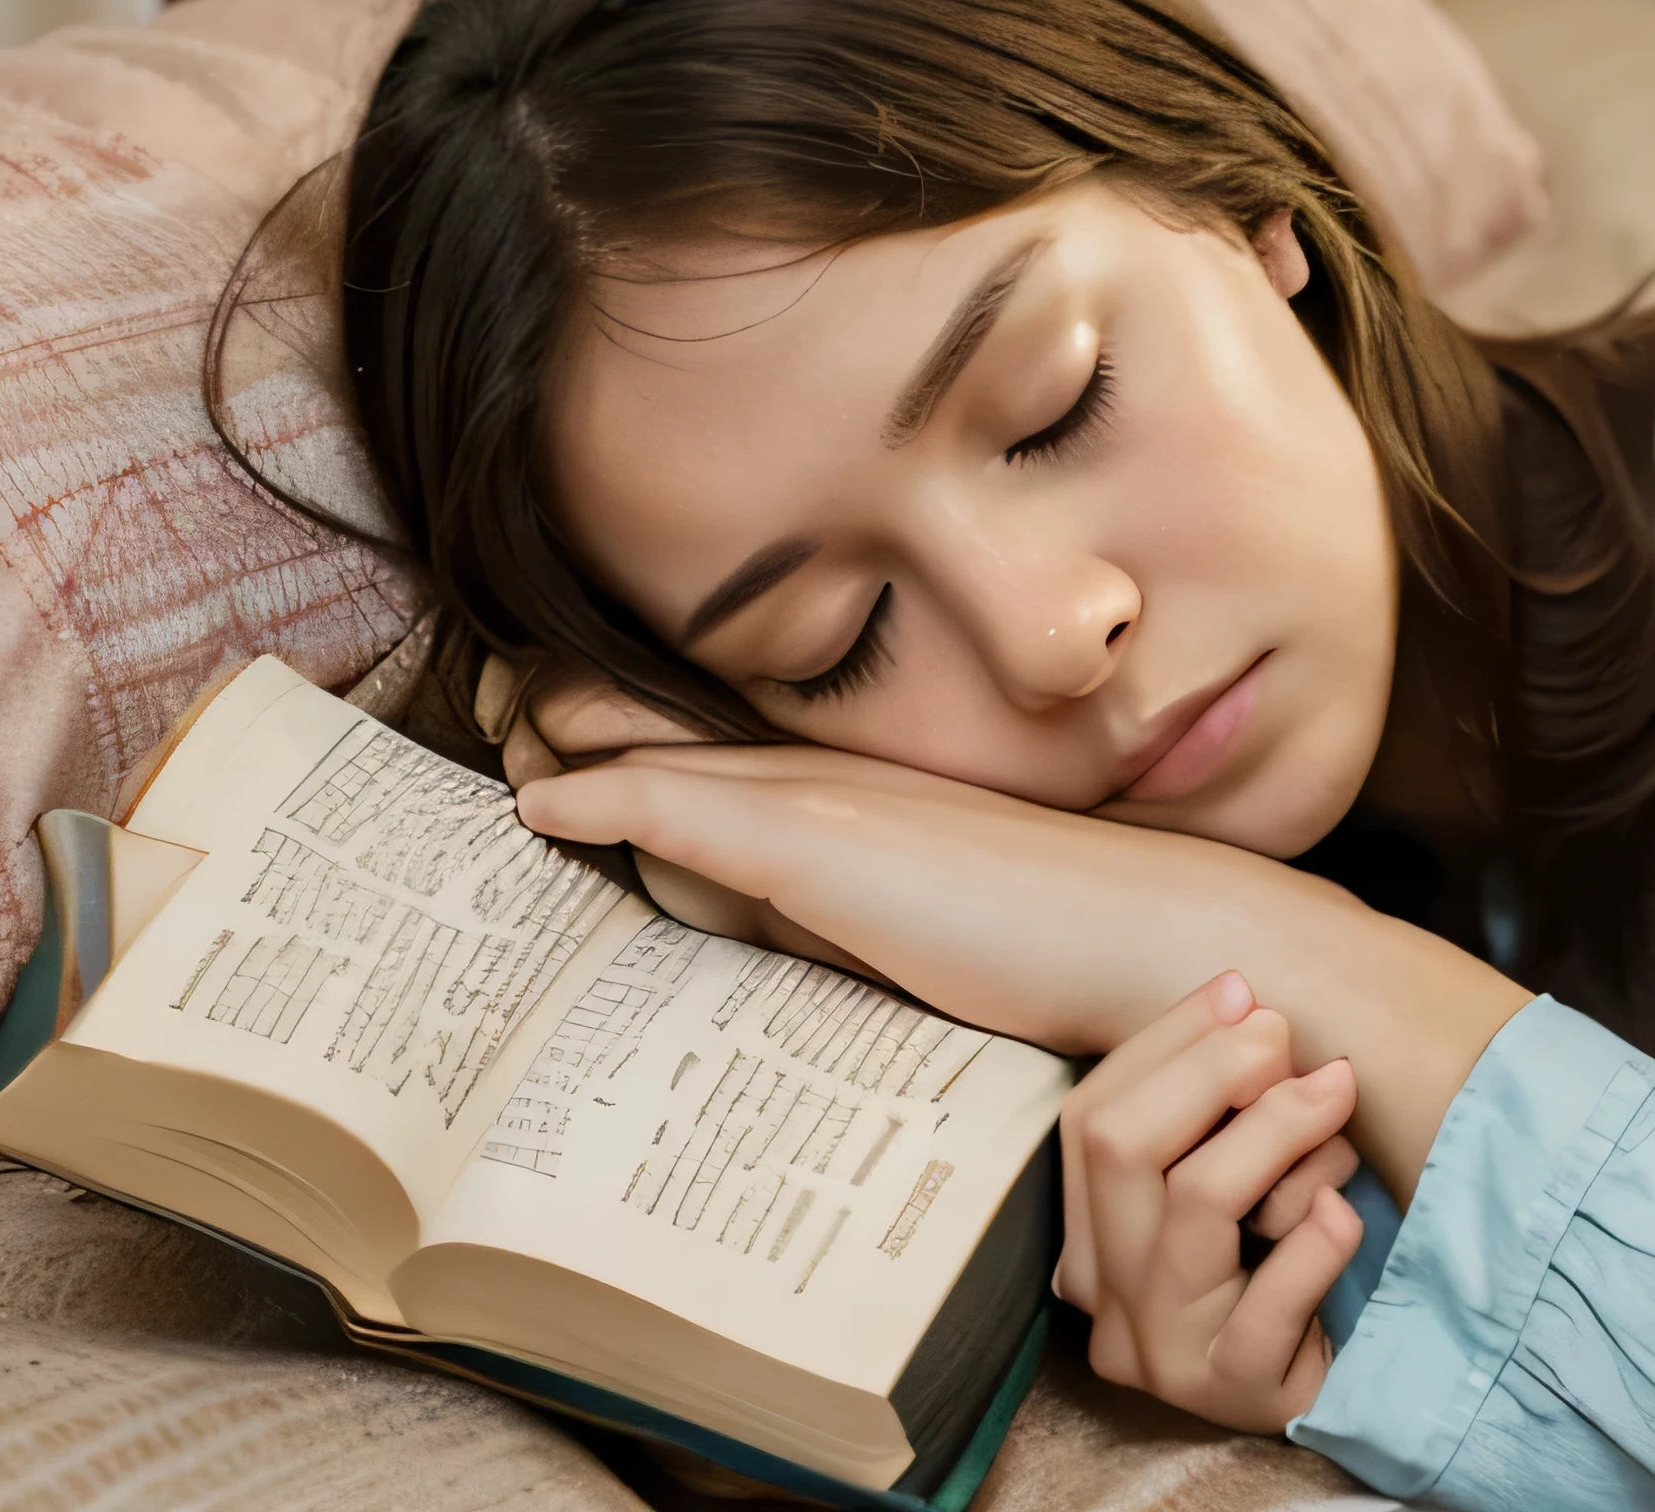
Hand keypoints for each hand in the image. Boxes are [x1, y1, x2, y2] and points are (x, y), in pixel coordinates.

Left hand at [506, 656, 1535, 1199]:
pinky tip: (541, 802)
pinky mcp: (824, 845)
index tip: (554, 733)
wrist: (1160, 941)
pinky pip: (680, 807)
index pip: (716, 750)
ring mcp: (827, 801)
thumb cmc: (1068, 950)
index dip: (627, 732)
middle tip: (497, 703)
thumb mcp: (929, 929)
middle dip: (572, 713)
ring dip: (565, 740)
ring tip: (494, 728)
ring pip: (657, 754)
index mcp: (862, 792)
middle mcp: (834, 776)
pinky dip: (603, 798)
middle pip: (666, 730)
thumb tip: (758, 920)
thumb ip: (846, 917)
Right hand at [1058, 973, 1364, 1431]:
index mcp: (1090, 1232)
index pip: (1090, 1115)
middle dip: (1212, 1071)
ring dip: (1278, 1132)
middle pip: (1119, 1146)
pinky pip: (1268, 1300)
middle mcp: (1104, 1294)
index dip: (1165, 1042)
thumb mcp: (1244, 1163)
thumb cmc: (1288, 1258)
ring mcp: (1158, 1351)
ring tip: (1338, 1103)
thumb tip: (1243, 1001)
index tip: (1242, 991)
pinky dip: (1317, 1240)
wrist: (1342, 1385)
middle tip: (1288, 1042)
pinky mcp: (1227, 1392)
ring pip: (1196, 1202)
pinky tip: (1344, 1213)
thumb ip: (1226, 1093)